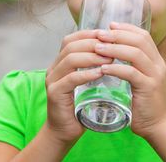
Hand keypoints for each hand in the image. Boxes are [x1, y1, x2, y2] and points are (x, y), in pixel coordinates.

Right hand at [44, 29, 112, 143]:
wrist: (65, 131)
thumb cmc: (79, 105)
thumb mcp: (86, 81)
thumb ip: (92, 66)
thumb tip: (113, 50)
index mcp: (60, 62)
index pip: (71, 39)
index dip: (89, 34)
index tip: (108, 34)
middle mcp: (53, 68)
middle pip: (71, 45)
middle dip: (93, 43)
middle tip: (112, 46)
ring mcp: (52, 80)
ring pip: (70, 59)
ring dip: (92, 56)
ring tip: (109, 58)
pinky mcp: (55, 93)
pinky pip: (71, 79)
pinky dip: (86, 73)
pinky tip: (100, 73)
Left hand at [95, 22, 165, 138]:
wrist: (158, 126)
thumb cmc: (145, 104)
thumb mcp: (141, 80)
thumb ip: (132, 66)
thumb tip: (113, 53)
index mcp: (156, 61)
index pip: (144, 36)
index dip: (126, 28)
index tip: (110, 25)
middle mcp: (158, 65)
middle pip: (139, 40)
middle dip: (118, 35)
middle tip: (100, 34)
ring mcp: (155, 76)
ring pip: (135, 54)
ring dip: (114, 49)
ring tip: (97, 48)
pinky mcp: (148, 88)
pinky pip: (131, 73)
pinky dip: (116, 68)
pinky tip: (103, 68)